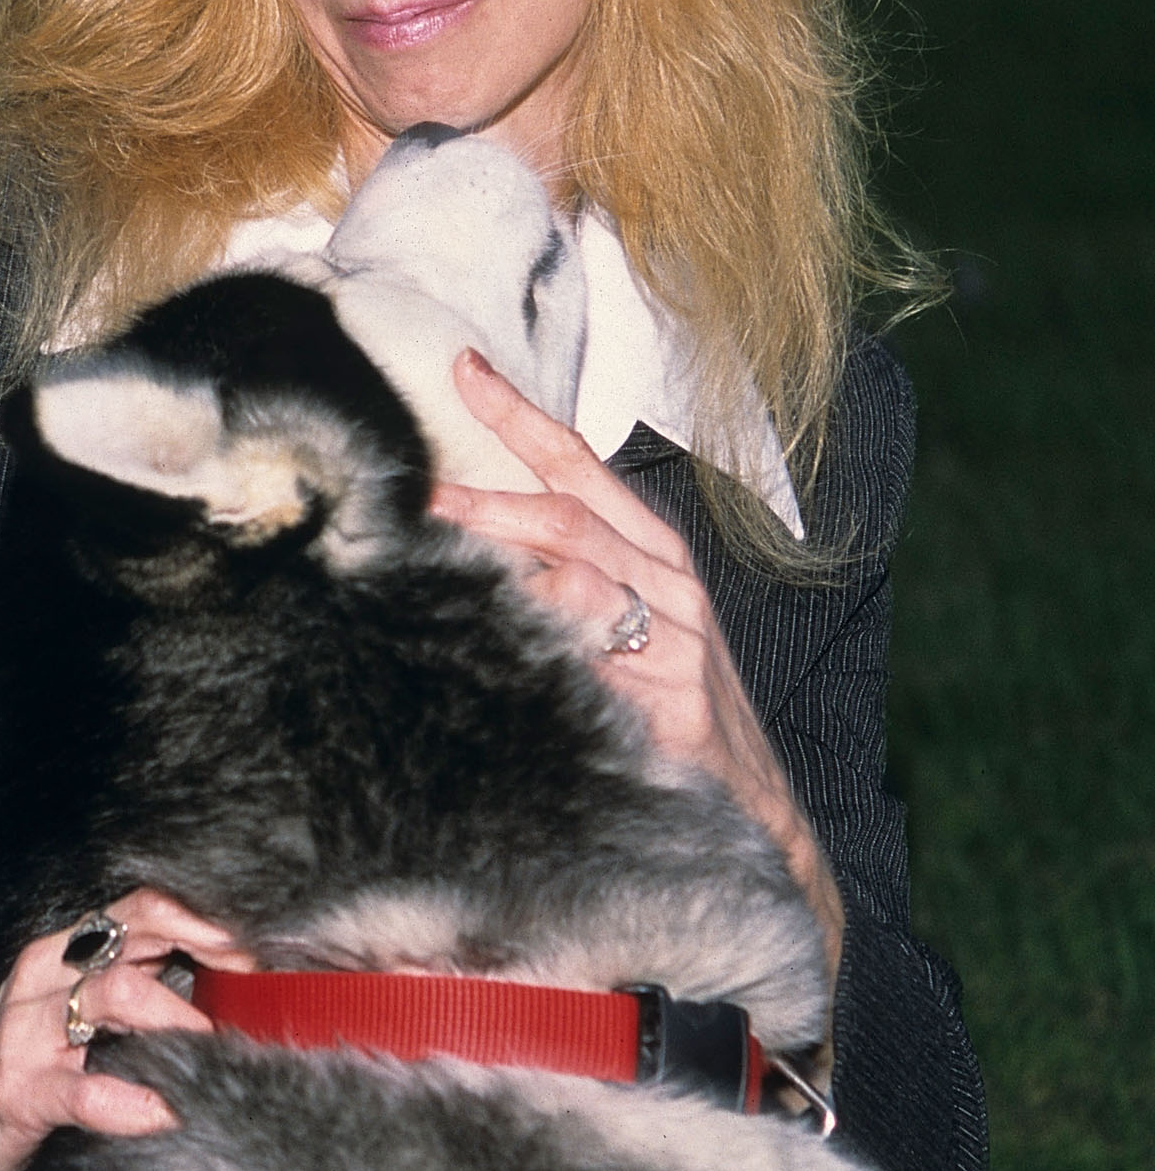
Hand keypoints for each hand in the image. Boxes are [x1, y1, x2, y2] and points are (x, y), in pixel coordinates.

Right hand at [0, 889, 248, 1170]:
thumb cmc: (30, 1060)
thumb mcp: (83, 1010)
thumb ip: (145, 985)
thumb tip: (239, 982)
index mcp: (70, 951)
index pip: (148, 907)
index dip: (211, 921)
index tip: (263, 954)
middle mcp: (48, 974)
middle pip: (137, 935)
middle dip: (208, 955)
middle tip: (258, 994)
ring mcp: (29, 1030)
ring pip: (116, 995)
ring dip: (182, 1021)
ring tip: (224, 1053)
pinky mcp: (17, 1091)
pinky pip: (84, 1091)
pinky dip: (134, 1103)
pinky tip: (168, 1114)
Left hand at [432, 351, 844, 990]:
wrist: (752, 802)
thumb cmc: (673, 700)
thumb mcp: (628, 621)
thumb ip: (561, 576)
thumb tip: (467, 537)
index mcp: (651, 550)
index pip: (579, 465)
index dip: (519, 415)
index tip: (462, 368)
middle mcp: (667, 583)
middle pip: (567, 519)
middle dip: (486, 501)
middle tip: (418, 491)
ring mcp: (675, 643)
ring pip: (581, 584)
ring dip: (508, 568)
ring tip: (440, 556)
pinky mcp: (673, 705)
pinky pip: (598, 668)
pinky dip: (549, 651)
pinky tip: (501, 648)